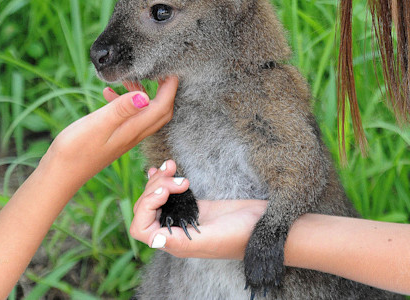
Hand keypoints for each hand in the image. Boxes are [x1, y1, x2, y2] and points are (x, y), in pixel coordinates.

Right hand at [47, 77, 177, 185]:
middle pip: (160, 111)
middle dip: (165, 89)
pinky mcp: (114, 137)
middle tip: (159, 70)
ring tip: (130, 77)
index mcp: (133, 129)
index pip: (162, 106)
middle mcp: (134, 134)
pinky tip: (108, 93)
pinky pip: (128, 117)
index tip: (170, 67)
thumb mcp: (98, 124)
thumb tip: (144, 96)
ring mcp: (125, 137)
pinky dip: (124, 102)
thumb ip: (121, 109)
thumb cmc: (76, 149)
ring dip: (144, 93)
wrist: (60, 174)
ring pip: (145, 113)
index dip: (170, 86)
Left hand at [130, 160, 267, 259]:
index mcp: (176, 243)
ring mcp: (185, 218)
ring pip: (156, 199)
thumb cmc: (244, 235)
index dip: (146, 206)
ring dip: (159, 180)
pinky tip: (168, 168)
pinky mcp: (195, 206)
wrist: (268, 225)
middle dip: (154, 187)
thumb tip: (154, 240)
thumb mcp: (214, 237)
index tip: (166, 191)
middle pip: (145, 209)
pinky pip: (170, 193)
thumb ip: (183, 241)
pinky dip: (164, 179)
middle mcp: (176, 232)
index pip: (141, 228)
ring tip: (173, 166)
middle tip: (175, 175)